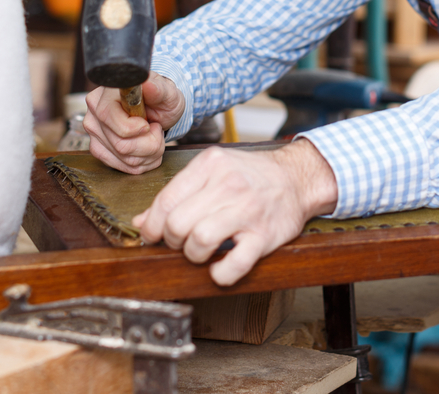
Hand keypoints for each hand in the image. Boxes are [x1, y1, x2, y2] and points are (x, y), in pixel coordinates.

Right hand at [83, 72, 184, 173]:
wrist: (157, 109)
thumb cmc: (160, 98)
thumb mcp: (166, 91)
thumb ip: (158, 88)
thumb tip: (147, 83)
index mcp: (104, 95)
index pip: (109, 118)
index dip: (135, 128)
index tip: (150, 123)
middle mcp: (93, 114)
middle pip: (120, 144)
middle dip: (149, 143)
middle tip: (156, 130)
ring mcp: (94, 134)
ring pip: (124, 158)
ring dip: (148, 154)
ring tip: (154, 138)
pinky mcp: (99, 149)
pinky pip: (122, 166)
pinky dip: (142, 162)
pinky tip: (147, 149)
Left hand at [132, 140, 338, 285]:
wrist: (296, 178)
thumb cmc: (250, 176)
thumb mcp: (212, 171)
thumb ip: (177, 194)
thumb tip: (142, 221)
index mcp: (210, 165)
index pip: (166, 200)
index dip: (152, 225)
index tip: (153, 235)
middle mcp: (229, 185)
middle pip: (178, 224)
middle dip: (172, 240)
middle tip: (180, 242)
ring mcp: (248, 211)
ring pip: (200, 241)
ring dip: (193, 256)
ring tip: (200, 252)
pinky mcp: (265, 236)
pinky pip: (234, 264)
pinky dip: (220, 273)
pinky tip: (219, 267)